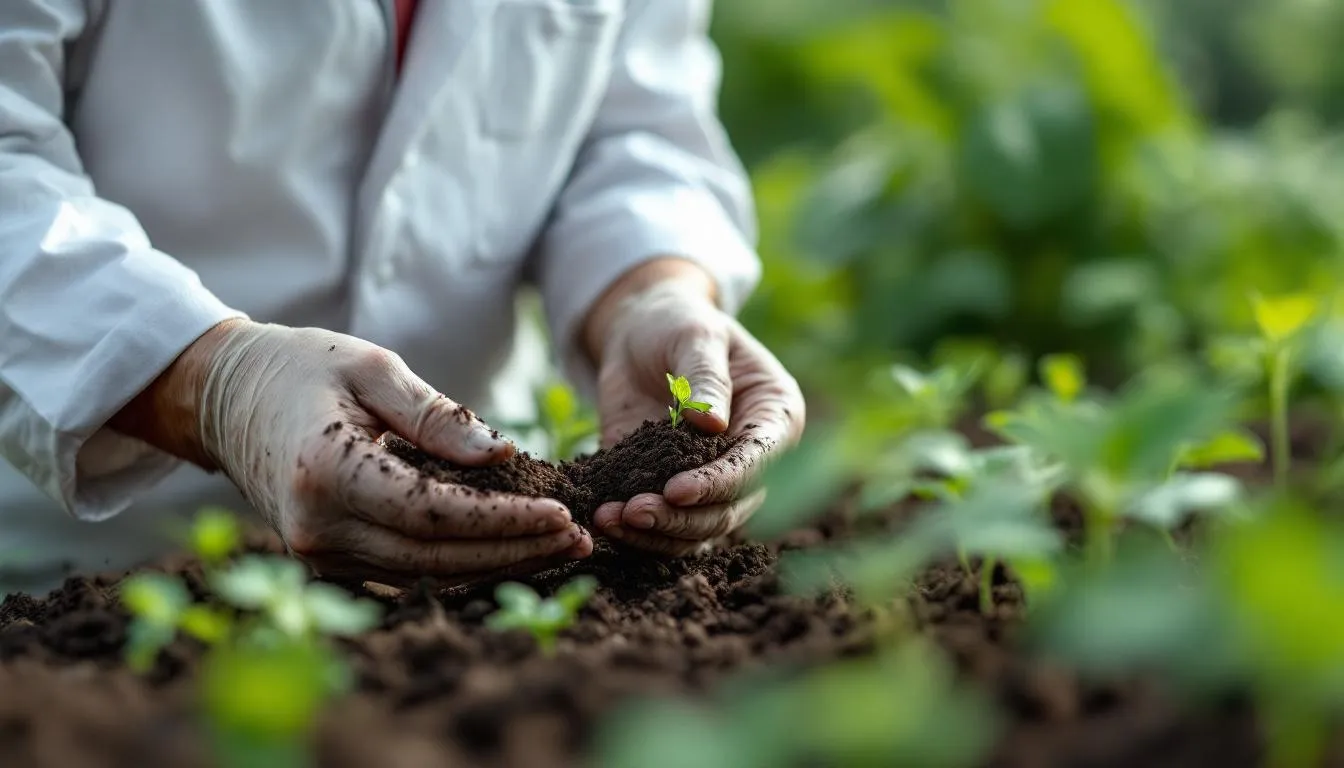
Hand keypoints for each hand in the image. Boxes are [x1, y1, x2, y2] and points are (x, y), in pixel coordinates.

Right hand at [112, 320, 591, 586]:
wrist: (228, 400)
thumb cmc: (304, 368)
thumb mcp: (372, 367)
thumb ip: (436, 415)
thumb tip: (501, 454)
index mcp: (325, 471)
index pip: (431, 513)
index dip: (501, 520)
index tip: (560, 512)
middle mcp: (317, 528)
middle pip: (437, 556)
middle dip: (515, 550)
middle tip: (578, 537)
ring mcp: (319, 554)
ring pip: (428, 574)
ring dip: (500, 564)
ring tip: (562, 548)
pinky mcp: (329, 561)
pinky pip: (410, 571)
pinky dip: (466, 562)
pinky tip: (515, 549)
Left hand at [581, 260, 805, 554]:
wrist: (640, 330)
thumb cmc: (679, 323)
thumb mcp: (695, 336)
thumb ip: (706, 378)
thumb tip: (713, 425)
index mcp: (774, 416)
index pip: (756, 462)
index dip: (720, 482)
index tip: (676, 489)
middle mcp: (750, 457)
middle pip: (730, 509)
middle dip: (683, 518)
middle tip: (634, 511)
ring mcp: (712, 479)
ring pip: (698, 530)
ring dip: (657, 533)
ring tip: (611, 519)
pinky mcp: (671, 489)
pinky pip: (664, 525)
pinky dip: (636, 532)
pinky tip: (603, 518)